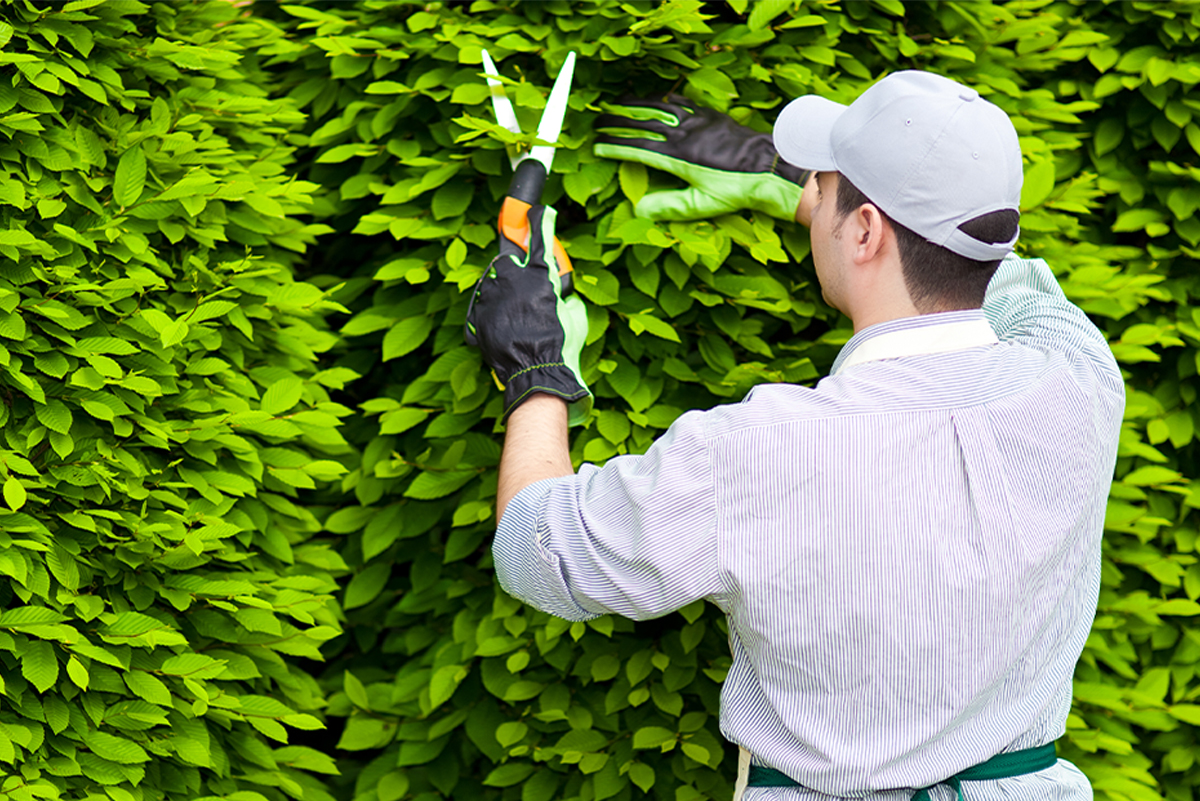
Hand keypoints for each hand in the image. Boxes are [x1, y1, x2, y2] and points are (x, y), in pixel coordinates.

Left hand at [464, 204, 591, 425]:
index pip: (540, 240)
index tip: (539, 210)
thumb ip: (565, 298)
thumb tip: (563, 298)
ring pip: (492, 284)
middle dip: (515, 272)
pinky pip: (483, 308)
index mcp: (537, 276)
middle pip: (507, 262)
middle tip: (527, 293)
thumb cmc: (560, 345)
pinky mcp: (477, 317)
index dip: (541, 222)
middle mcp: (510, 280)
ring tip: (516, 318)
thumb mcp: (575, 317)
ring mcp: (490, 298)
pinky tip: (506, 330)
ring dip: (502, 294)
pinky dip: (493, 315)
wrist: (534, 373)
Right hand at [594, 94, 810, 221]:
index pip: (637, 148)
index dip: (614, 146)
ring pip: (658, 108)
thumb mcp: (702, 205)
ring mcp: (697, 121)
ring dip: (634, 105)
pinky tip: (655, 98)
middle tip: (598, 122)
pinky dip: (662, 99)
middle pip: (642, 123)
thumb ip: (670, 206)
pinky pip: (680, 102)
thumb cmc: (736, 189)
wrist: (768, 165)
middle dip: (616, 122)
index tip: (597, 146)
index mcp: (678, 157)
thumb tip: (639, 211)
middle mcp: (683, 134)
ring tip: (616, 104)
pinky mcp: (710, 115)